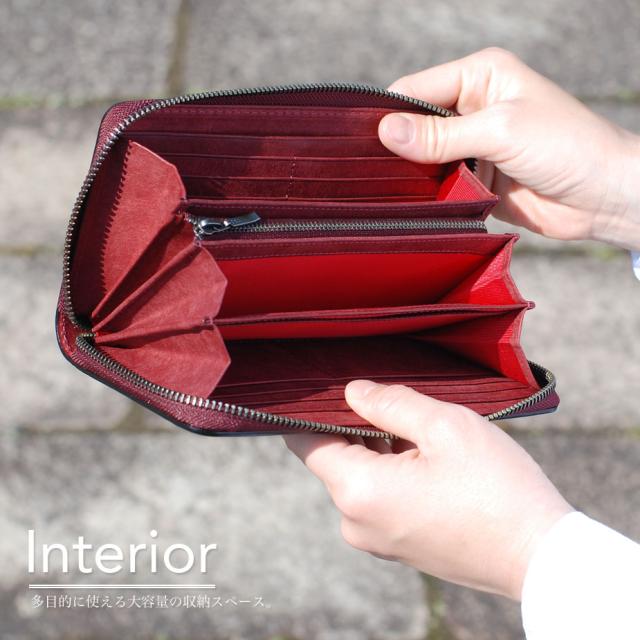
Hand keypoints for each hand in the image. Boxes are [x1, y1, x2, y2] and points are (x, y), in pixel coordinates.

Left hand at [283, 380, 572, 600]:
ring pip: (360, 475)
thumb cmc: (497, 488)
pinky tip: (425, 455)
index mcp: (358, 491)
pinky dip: (392, 470)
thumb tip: (352, 392)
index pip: (306, 442)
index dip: (313, 410)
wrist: (540, 556)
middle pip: (335, 456)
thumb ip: (389, 403)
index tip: (328, 384)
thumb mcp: (445, 426)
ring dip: (379, 446)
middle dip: (356, 423)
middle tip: (390, 396)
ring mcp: (376, 538)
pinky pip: (379, 497)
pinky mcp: (397, 544)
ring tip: (418, 426)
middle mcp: (356, 521)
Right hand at [378, 47, 639, 250]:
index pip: (415, 89)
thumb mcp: (500, 131)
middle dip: (398, 147)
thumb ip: (441, 134)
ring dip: (413, 174)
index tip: (364, 145)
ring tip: (393, 191)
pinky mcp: (475, 178)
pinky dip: (428, 195)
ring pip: (423, 158)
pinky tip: (416, 205)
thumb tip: (386, 131)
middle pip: (415, 124)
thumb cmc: (567, 147)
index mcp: (480, 77)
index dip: (389, 114)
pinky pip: (438, 185)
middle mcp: (473, 107)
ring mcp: (473, 145)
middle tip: (374, 172)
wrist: (604, 196)